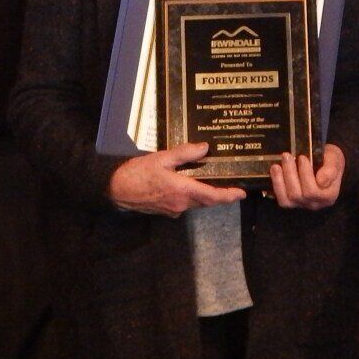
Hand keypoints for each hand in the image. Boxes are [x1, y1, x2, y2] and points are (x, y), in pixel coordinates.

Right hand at [108, 143, 245, 216]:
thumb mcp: (162, 158)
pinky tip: (189, 184)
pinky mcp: (166, 210)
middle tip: (232, 185)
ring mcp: (173, 209)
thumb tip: (205, 148)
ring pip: (195, 203)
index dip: (229, 196)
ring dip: (206, 195)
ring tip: (213, 181)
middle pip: (206, 201)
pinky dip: (192, 196)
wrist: (116, 189)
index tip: (242, 193)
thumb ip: (185, 153)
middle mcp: (181, 204)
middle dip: (220, 195)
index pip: (212, 197)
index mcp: (183, 191)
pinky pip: (184, 203)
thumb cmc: (138, 172)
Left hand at [270, 144, 345, 209]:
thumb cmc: (330, 160)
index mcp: (328, 196)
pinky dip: (276, 185)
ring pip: (287, 200)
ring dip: (280, 181)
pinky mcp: (291, 202)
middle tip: (287, 156)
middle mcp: (315, 204)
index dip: (305, 174)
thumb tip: (321, 181)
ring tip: (277, 165)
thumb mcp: (335, 160)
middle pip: (298, 195)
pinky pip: (281, 199)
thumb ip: (330, 169)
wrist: (325, 162)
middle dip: (290, 174)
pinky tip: (274, 171)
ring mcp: (302, 204)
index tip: (302, 157)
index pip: (313, 191)